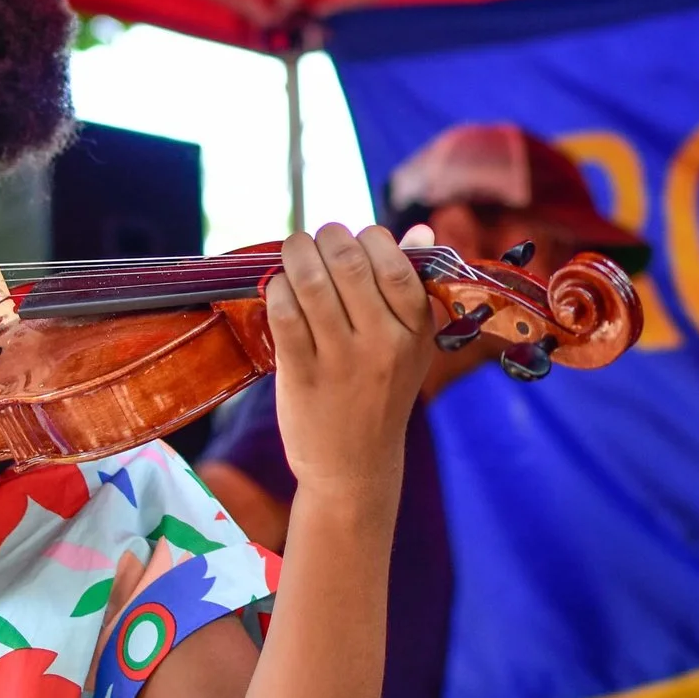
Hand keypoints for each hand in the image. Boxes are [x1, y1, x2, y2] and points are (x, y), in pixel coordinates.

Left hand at [266, 223, 438, 500]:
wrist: (354, 466)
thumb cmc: (382, 396)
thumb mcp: (413, 346)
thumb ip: (415, 288)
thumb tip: (422, 231)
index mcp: (415, 331)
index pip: (394, 263)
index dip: (368, 238)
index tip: (355, 241)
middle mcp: (382, 343)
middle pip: (348, 263)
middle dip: (325, 237)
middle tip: (315, 240)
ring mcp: (340, 360)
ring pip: (312, 283)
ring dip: (295, 255)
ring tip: (293, 253)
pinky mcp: (302, 374)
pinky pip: (284, 314)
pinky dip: (276, 289)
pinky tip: (278, 287)